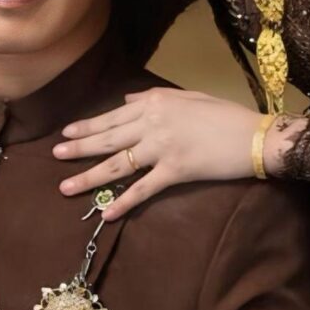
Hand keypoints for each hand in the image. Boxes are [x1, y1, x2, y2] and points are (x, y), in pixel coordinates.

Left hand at [54, 88, 297, 214]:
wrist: (254, 135)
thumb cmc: (225, 114)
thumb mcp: (188, 97)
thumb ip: (153, 96)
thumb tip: (126, 99)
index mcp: (154, 103)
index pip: (112, 117)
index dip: (88, 126)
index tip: (67, 132)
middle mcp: (152, 123)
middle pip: (107, 140)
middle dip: (78, 148)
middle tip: (54, 155)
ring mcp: (162, 148)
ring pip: (117, 165)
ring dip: (88, 177)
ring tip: (66, 187)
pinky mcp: (175, 171)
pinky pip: (143, 189)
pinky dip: (124, 201)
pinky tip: (107, 213)